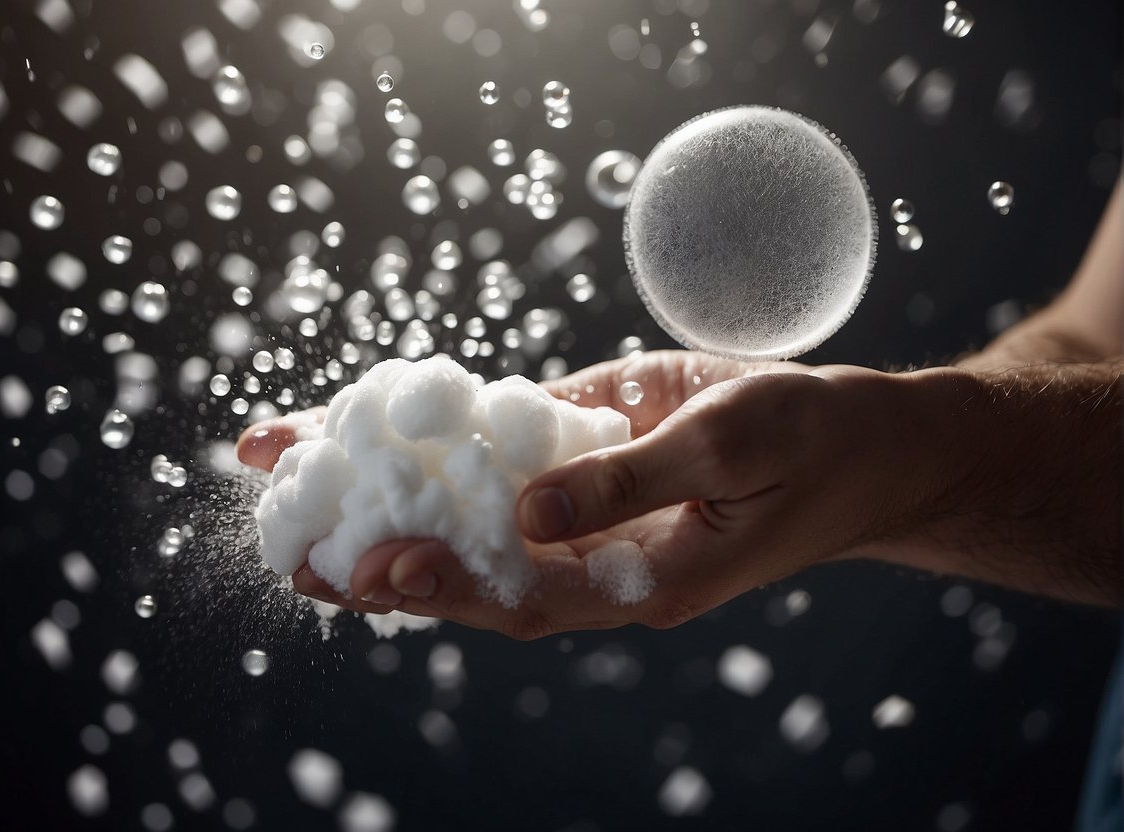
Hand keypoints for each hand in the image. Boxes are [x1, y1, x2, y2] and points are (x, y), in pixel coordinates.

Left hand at [237, 351, 933, 637]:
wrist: (864, 441)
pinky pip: (506, 454)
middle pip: (475, 564)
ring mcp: (588, 505)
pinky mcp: (588, 454)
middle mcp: (597, 553)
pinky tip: (376, 430)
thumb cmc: (816, 446)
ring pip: (476, 510)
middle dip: (381, 556)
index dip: (445, 583)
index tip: (369, 568)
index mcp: (639, 578)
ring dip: (391, 495)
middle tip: (287, 548)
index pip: (524, 594)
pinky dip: (441, 446)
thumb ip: (628, 479)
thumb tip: (525, 508)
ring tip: (296, 478)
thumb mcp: (731, 447)